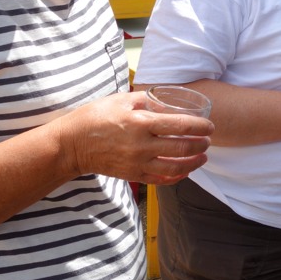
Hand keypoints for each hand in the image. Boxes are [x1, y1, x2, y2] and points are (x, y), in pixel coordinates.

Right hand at [61, 92, 211, 184]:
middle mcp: (142, 145)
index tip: (209, 126)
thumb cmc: (94, 117)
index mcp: (141, 122)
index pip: (181, 126)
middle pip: (182, 148)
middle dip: (201, 145)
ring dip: (194, 163)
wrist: (71, 145)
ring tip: (203, 157)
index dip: (200, 127)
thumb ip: (144, 99)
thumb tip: (164, 101)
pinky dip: (177, 176)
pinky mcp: (132, 175)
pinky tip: (185, 171)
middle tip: (208, 141)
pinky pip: (161, 180)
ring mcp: (138, 163)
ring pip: (175, 167)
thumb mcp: (120, 100)